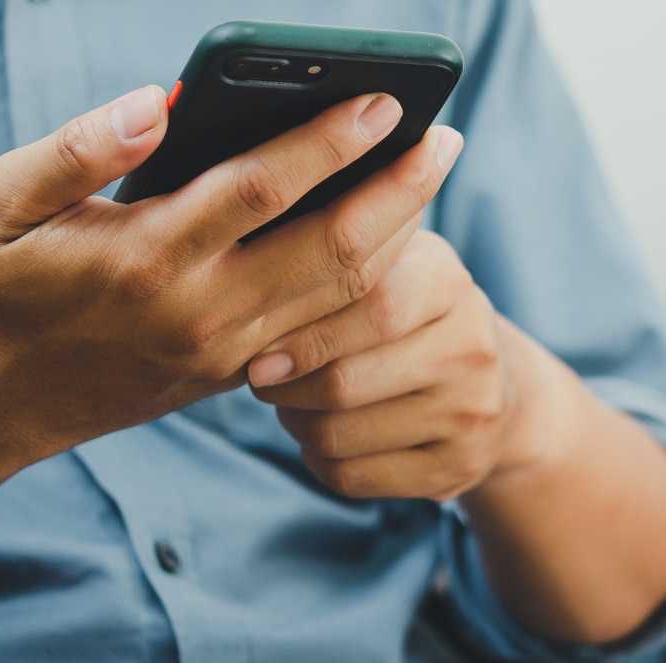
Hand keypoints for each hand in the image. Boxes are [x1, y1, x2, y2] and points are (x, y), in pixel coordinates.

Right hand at [0, 84, 461, 493]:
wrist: (1, 399)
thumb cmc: (3, 285)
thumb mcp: (6, 201)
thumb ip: (79, 147)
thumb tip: (155, 102)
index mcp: (146, 256)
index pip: (260, 188)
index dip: (327, 140)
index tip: (383, 97)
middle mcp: (201, 311)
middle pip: (330, 248)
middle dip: (398, 188)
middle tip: (445, 135)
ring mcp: (226, 350)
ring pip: (342, 293)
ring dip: (397, 231)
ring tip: (430, 175)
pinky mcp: (236, 372)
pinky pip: (325, 323)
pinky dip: (367, 276)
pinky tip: (388, 230)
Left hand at [250, 228, 547, 500]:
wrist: (492, 379)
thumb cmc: (408, 311)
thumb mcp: (389, 266)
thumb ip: (331, 265)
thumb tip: (250, 290)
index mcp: (446, 282)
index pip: (371, 307)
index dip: (304, 336)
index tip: (257, 352)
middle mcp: (470, 347)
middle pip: (345, 382)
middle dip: (284, 388)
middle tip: (260, 379)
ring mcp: (470, 413)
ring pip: (339, 436)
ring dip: (294, 423)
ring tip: (288, 403)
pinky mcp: (457, 469)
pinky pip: (353, 477)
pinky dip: (316, 459)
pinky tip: (317, 435)